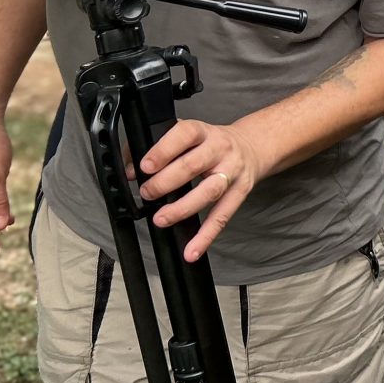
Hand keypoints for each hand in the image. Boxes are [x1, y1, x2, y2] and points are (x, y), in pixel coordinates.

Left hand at [138, 117, 268, 260]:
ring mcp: (232, 172)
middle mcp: (220, 149)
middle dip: (165, 182)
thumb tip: (130, 171)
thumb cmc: (211, 143)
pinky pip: (222, 216)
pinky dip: (206, 236)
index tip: (145, 166)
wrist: (252, 147)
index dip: (164, 150)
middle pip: (194, 165)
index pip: (185, 134)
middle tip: (147, 193)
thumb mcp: (189, 135)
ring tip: (161, 219)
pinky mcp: (239, 193)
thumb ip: (157, 148)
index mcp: (203, 132)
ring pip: (209, 191)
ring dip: (182, 208)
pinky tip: (192, 250)